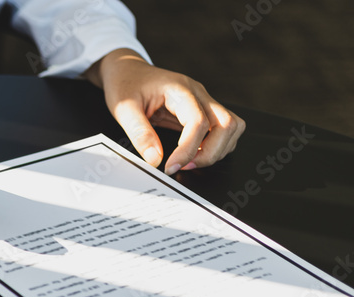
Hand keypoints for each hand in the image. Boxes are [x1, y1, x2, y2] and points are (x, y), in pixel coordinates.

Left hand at [86, 49, 244, 174]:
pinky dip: (215, 145)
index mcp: (180, 90)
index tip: (170, 167)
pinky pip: (222, 128)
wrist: (128, 70)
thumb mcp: (123, 109)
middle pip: (227, 124)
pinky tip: (194, 153)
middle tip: (184, 167)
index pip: (198, 122)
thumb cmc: (126, 85)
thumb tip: (155, 159)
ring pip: (231, 126)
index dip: (188, 149)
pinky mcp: (202, 109)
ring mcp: (203, 100)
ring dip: (217, 149)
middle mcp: (198, 93)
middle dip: (210, 153)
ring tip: (189, 162)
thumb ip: (139, 134)